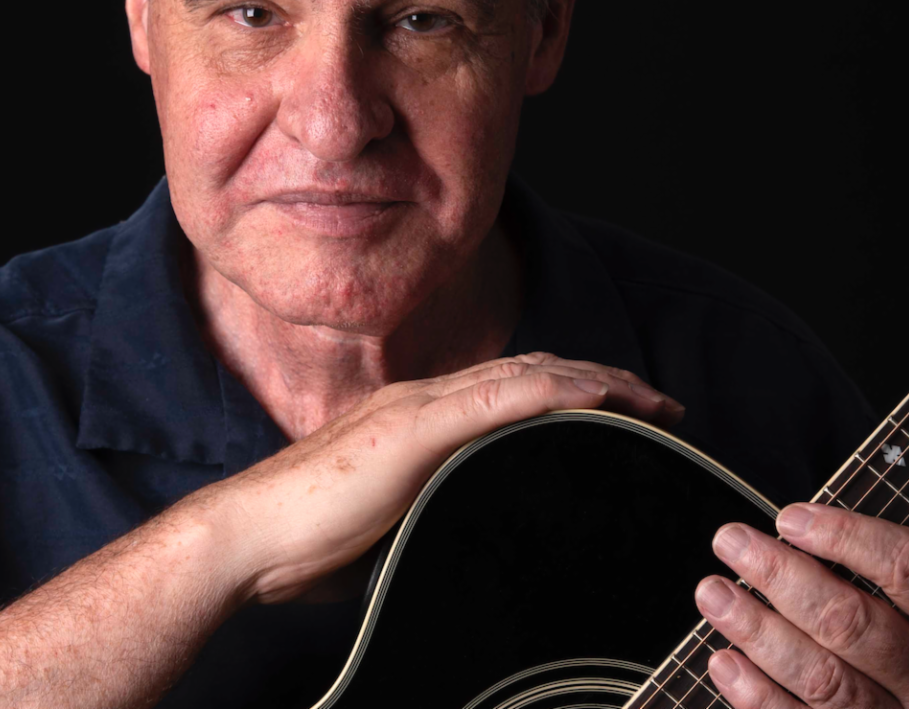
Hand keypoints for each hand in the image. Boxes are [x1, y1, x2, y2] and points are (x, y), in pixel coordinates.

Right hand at [213, 352, 682, 603]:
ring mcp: (418, 411)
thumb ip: (429, 504)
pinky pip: (494, 400)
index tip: (625, 412)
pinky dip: (549, 391)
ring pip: (523, 375)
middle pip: (531, 372)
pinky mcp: (410, 434)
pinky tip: (592, 396)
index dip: (573, 391)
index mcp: (422, 420)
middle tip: (660, 403)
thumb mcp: (389, 517)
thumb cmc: (308, 536)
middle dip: (601, 381)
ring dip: (592, 381)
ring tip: (648, 399)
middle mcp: (425, 401)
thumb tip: (467, 525)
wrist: (249, 535)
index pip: (511, 389)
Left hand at [694, 503, 908, 706]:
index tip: (788, 517)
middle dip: (781, 577)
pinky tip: (723, 662)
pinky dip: (759, 698)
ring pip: (826, 682)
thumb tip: (847, 496)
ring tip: (712, 594)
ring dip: (759, 634)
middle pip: (853, 625)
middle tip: (730, 540)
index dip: (845, 537)